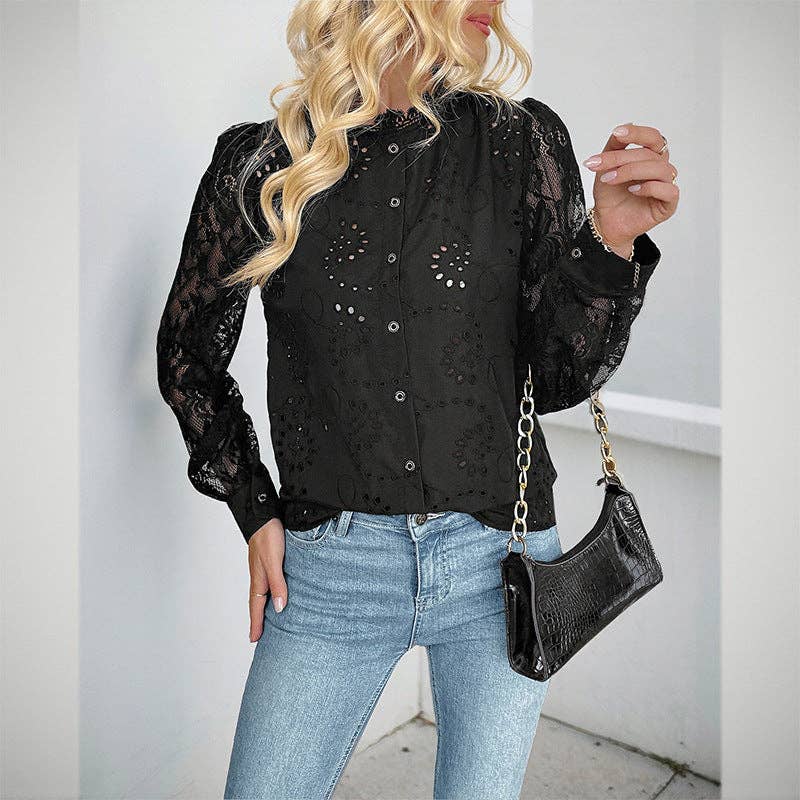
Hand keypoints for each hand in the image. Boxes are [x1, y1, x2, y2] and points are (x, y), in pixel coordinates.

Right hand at [247, 517, 286, 641]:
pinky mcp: (270, 561)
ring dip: (265, 607)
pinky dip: (272, 592)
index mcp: (259, 580)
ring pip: (264, 593)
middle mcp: (260, 576)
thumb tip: (279, 608)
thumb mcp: (274, 562)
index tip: (254, 640)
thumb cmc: (268, 536)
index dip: (256, 624)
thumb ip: (278, 584)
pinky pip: (270, 583)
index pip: (256, 608)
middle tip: (259, 636)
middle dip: (258, 620)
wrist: (264, 514)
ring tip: (270, 619)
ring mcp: (263, 569)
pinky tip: (279, 592)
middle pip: (258, 603)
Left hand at [581, 122, 678, 249]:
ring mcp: (666, 185)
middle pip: (649, 154)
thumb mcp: (606, 167)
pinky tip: (633, 190)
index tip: (617, 133)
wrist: (606, 222)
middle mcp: (660, 169)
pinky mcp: (668, 205)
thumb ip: (614, 147)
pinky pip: (669, 190)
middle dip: (621, 158)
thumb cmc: (610, 196)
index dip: (637, 133)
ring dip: (631, 171)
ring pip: (659, 169)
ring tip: (610, 179)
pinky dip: (649, 187)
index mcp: (650, 157)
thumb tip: (624, 127)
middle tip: (599, 165)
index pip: (652, 138)